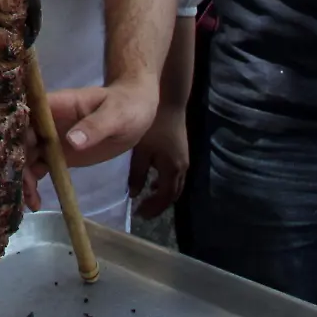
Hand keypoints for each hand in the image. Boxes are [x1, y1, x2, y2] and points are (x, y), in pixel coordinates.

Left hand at [127, 104, 189, 219]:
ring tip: (146, 199)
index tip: (138, 214)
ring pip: (175, 185)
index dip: (152, 208)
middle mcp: (182, 168)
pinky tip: (152, 180)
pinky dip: (164, 183)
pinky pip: (174, 176)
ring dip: (162, 195)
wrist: (168, 101)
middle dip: (158, 205)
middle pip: (172, 194)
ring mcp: (183, 160)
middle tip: (142, 211)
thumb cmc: (153, 125)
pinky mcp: (180, 153)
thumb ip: (137, 173)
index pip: (164, 197)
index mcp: (173, 169)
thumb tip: (133, 194)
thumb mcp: (141, 150)